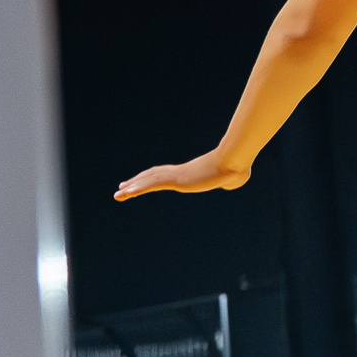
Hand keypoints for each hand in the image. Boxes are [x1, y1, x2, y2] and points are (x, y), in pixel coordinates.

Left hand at [116, 151, 248, 200]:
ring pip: (148, 180)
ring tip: (118, 194)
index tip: (142, 182)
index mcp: (189, 172)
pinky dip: (138, 188)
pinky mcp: (175, 179)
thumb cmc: (236, 167)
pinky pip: (152, 184)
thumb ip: (231, 178)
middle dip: (136, 181)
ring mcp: (176, 175)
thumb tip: (239, 178)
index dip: (152, 178)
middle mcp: (179, 172)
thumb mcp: (233, 176)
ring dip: (131, 187)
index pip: (165, 174)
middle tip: (122, 187)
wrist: (233, 162)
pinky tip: (127, 192)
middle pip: (152, 175)